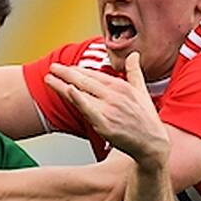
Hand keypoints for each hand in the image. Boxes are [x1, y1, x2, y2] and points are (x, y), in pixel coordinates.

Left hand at [45, 52, 169, 170]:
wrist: (152, 145)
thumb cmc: (146, 121)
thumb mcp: (142, 92)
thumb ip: (135, 72)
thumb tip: (134, 54)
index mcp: (121, 86)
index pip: (95, 74)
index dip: (78, 70)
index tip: (66, 67)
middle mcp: (114, 95)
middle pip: (85, 80)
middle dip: (66, 72)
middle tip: (53, 67)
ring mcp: (109, 110)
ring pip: (81, 93)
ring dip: (62, 84)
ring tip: (49, 78)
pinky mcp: (105, 124)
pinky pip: (88, 109)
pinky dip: (78, 99)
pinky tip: (68, 90)